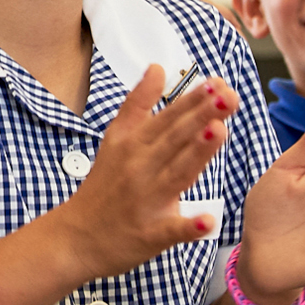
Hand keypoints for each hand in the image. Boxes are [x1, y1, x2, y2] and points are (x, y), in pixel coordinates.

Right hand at [54, 65, 233, 281]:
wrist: (77, 237)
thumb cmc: (104, 185)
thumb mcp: (115, 138)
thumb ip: (138, 103)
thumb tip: (157, 67)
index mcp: (134, 144)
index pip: (168, 118)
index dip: (192, 100)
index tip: (216, 82)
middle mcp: (140, 168)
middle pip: (175, 139)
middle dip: (203, 116)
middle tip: (228, 97)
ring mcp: (146, 201)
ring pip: (176, 173)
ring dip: (198, 153)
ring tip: (220, 131)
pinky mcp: (150, 235)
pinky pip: (171, 230)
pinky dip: (188, 226)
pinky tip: (207, 220)